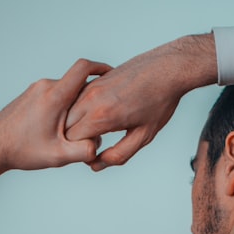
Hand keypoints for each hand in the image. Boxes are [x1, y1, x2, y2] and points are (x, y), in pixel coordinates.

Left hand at [0, 59, 111, 177]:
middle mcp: (45, 86)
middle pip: (77, 81)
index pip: (83, 68)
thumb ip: (84, 151)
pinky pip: (53, 94)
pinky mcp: (29, 95)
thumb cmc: (22, 151)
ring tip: (80, 126)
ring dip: (76, 103)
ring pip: (65, 89)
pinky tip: (62, 127)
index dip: (102, 68)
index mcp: (55, 96)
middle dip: (91, 95)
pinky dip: (63, 106)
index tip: (113, 76)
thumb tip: (100, 147)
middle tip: (101, 112)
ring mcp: (35, 89)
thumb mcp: (58, 156)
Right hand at [65, 34, 216, 169]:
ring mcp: (91, 86)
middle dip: (76, 139)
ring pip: (68, 112)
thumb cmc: (159, 102)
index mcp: (102, 116)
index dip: (82, 152)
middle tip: (98, 141)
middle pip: (65, 127)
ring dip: (77, 124)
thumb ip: (119, 154)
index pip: (72, 142)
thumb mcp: (144, 135)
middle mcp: (91, 99)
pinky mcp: (94, 79)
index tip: (98, 152)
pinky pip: (77, 99)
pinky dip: (81, 110)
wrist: (168, 68)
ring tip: (101, 128)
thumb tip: (96, 165)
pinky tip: (101, 113)